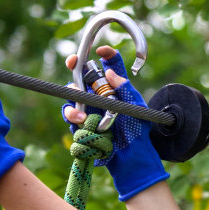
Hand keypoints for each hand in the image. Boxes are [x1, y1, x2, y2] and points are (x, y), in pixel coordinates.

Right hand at [62, 46, 168, 200]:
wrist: (131, 159)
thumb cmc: (137, 132)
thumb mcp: (136, 107)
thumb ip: (124, 89)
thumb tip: (109, 72)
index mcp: (115, 88)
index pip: (109, 64)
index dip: (105, 54)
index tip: (101, 51)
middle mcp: (100, 95)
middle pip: (83, 75)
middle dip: (75, 66)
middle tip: (72, 62)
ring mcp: (89, 109)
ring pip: (73, 96)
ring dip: (74, 99)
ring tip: (82, 113)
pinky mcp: (81, 124)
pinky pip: (71, 116)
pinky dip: (74, 118)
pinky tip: (82, 124)